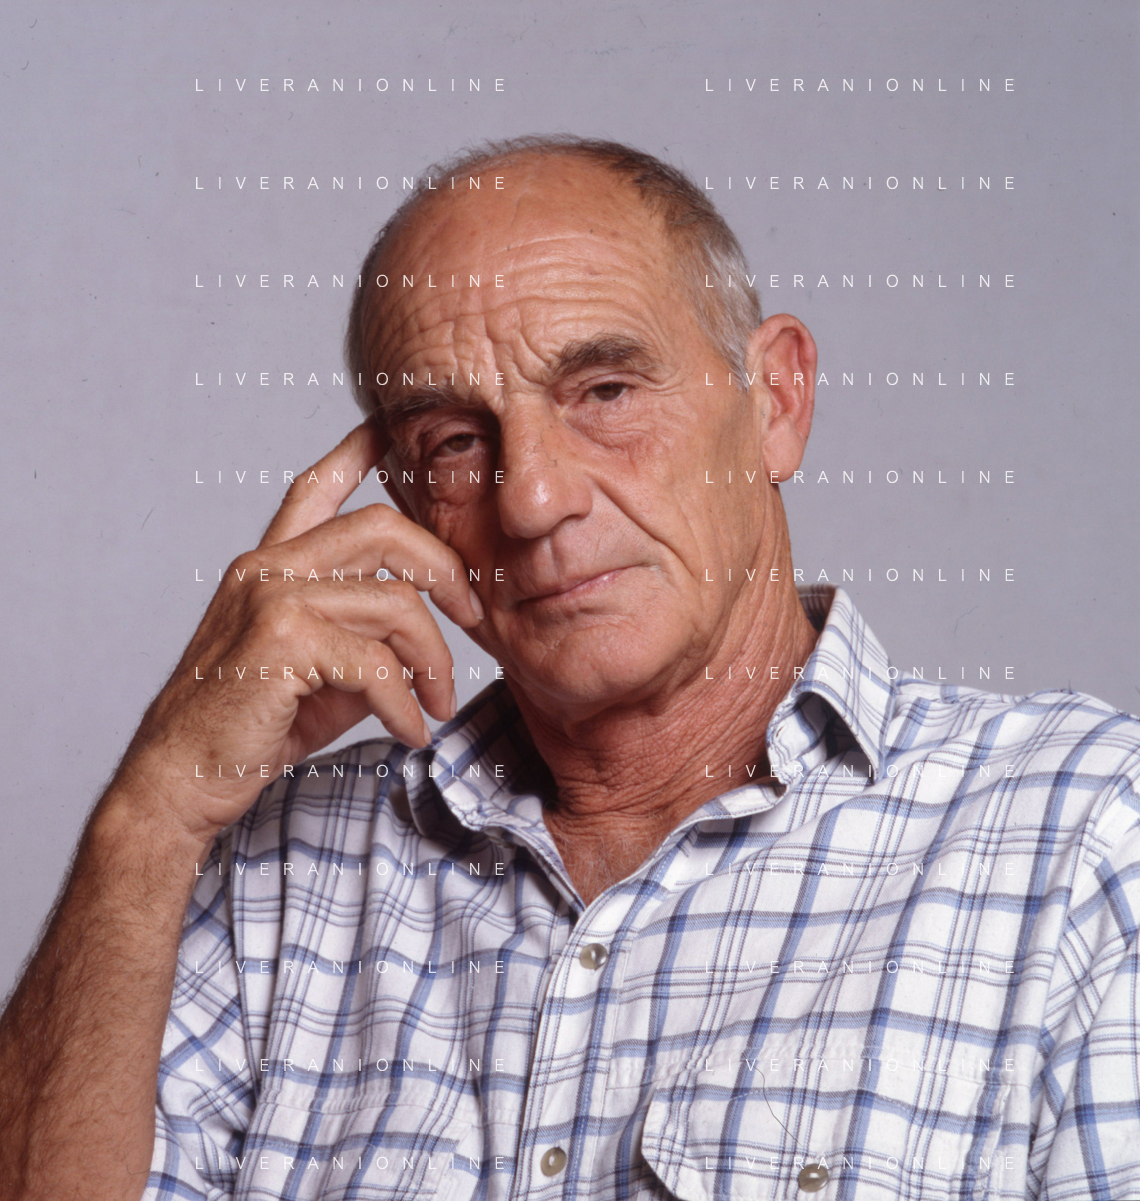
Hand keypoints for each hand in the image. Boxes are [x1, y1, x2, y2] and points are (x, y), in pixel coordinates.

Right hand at [113, 421, 483, 845]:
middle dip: (444, 567)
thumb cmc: (247, 725)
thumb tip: (422, 645)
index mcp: (270, 565)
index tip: (387, 428)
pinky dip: (406, 703)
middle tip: (473, 614)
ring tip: (438, 703)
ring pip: (393, 603)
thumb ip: (365, 640)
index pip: (314, 489)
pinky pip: (376, 664)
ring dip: (433, 659)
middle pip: (381, 528)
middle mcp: (267, 568)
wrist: (181, 779)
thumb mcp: (317, 673)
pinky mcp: (280, 643)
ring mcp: (272, 600)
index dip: (355, 453)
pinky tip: (412, 730)